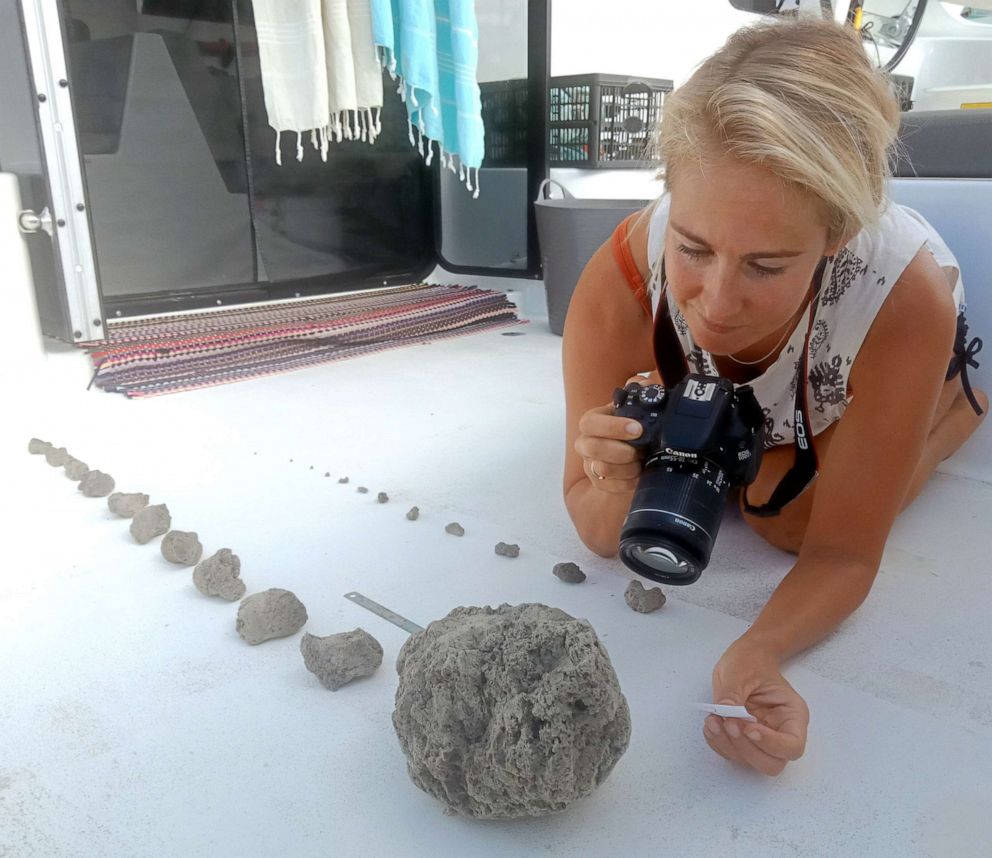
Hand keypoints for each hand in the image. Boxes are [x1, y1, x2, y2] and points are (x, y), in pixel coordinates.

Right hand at [573, 373, 652, 492]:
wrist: (640, 450)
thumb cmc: (636, 425)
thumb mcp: (639, 406)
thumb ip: (640, 391)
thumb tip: (642, 384)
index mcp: (593, 421)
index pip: (590, 422)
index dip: (612, 427)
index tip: (637, 429)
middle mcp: (586, 442)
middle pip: (591, 448)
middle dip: (619, 451)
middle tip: (640, 450)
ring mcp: (590, 464)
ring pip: (601, 469)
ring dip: (626, 467)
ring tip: (642, 462)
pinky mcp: (599, 482)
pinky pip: (609, 486)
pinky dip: (627, 482)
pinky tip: (639, 474)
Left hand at [703, 642, 808, 775]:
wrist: (744, 658)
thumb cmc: (750, 661)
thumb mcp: (740, 670)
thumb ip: (732, 693)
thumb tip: (725, 714)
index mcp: (792, 714)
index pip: (792, 746)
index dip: (771, 744)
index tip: (748, 728)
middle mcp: (780, 732)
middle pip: (772, 763)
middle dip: (746, 749)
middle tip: (728, 723)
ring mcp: (762, 739)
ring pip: (751, 762)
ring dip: (728, 746)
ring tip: (713, 720)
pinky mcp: (743, 740)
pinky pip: (732, 753)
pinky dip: (718, 744)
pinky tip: (710, 724)